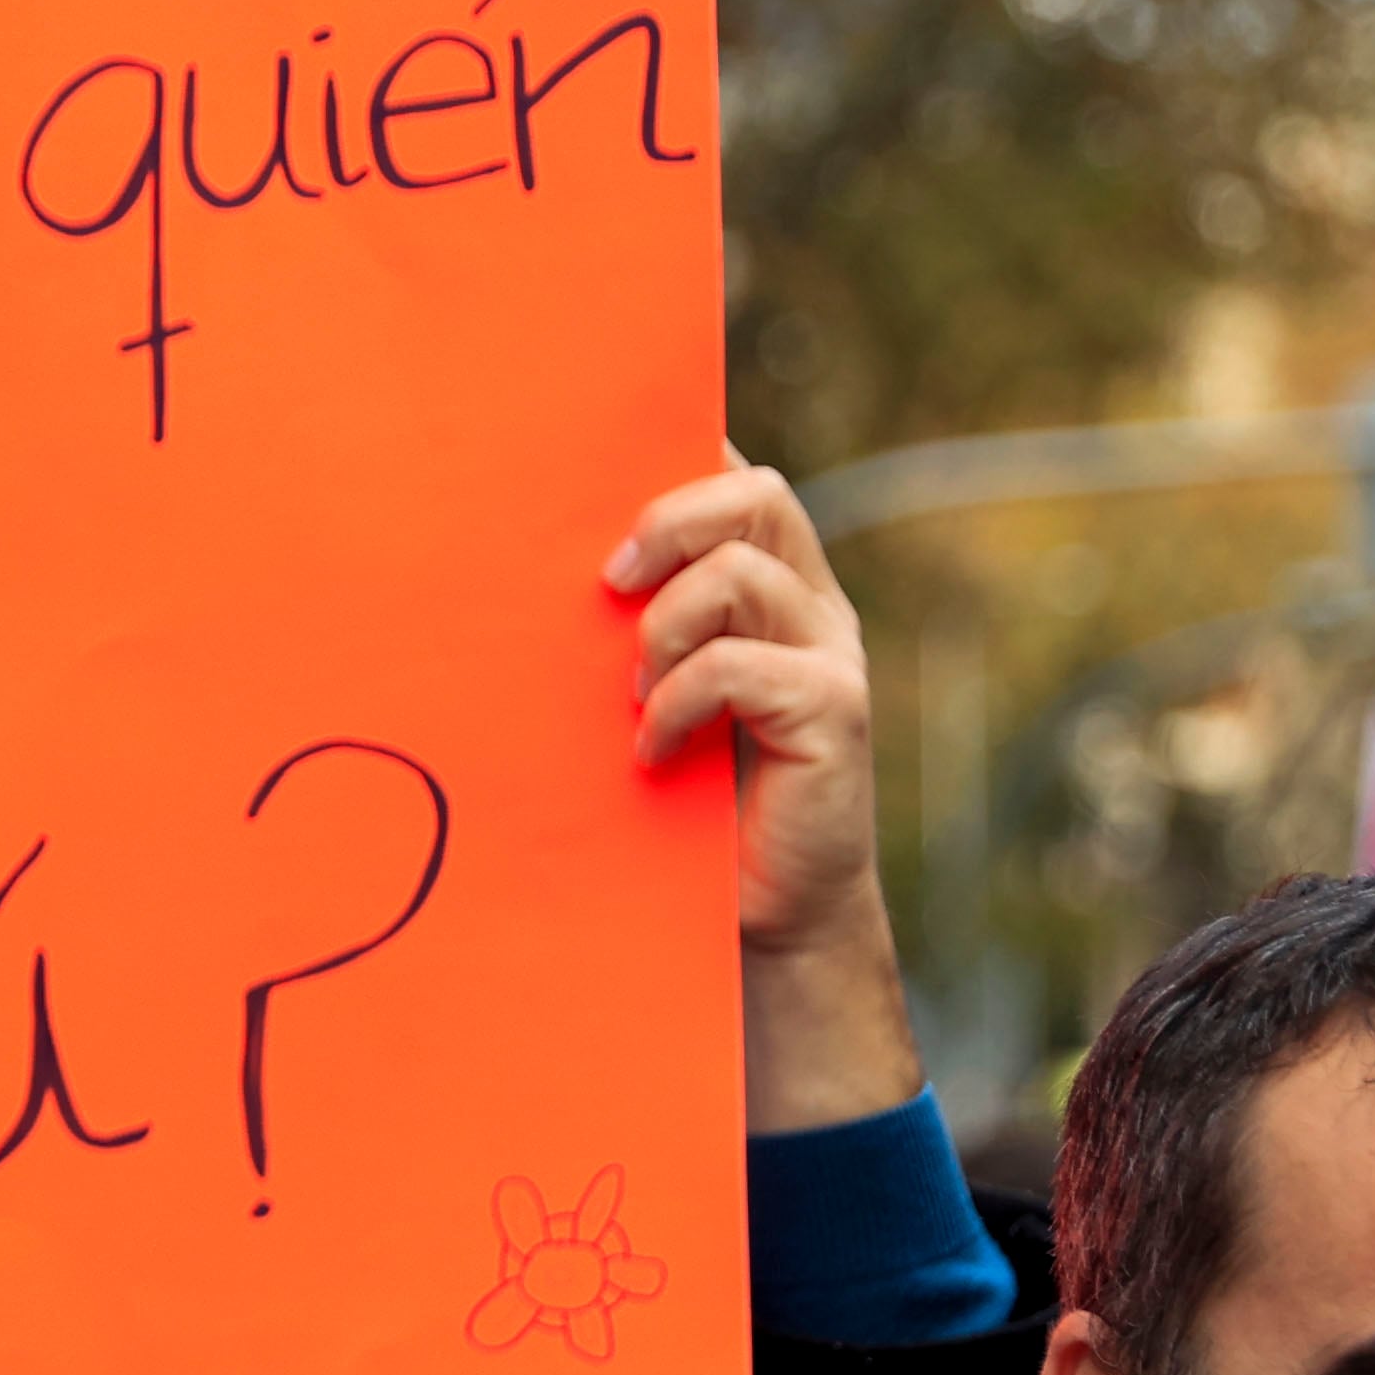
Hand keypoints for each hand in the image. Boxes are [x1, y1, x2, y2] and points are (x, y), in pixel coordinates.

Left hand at [605, 453, 921, 1132]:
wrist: (765, 920)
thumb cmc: (690, 809)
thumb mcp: (649, 704)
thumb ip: (628, 639)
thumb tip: (539, 581)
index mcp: (770, 588)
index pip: (737, 480)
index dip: (682, 454)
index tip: (598, 473)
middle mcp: (811, 607)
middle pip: (756, 495)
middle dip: (669, 517)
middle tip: (606, 579)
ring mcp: (831, 655)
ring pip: (744, 570)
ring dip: (665, 623)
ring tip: (632, 691)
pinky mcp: (834, 712)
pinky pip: (740, 666)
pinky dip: (679, 702)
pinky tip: (650, 753)